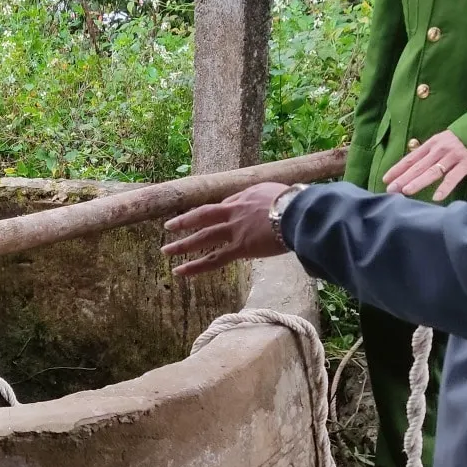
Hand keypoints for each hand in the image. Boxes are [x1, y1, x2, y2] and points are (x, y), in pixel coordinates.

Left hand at [162, 182, 290, 277]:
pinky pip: (213, 260)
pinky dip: (195, 267)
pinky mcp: (239, 248)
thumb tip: (287, 206)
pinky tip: (180, 272)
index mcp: (247, 196)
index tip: (211, 216)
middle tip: (168, 227)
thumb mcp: (285, 193)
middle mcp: (235, 211)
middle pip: (204, 216)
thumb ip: (278, 201)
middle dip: (185, 222)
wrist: (298, 212)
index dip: (217, 211)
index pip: (226, 204)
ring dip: (183, 245)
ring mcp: (234, 229)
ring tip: (166, 252)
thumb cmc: (300, 204)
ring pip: (203, 237)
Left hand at [383, 130, 466, 201]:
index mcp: (430, 144)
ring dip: (418, 182)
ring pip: (432, 172)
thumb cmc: (458, 141)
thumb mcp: (440, 142)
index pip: (410, 159)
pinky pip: (454, 177)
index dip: (397, 169)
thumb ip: (426, 154)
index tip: (385, 179)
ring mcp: (452, 157)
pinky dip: (445, 187)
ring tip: (406, 191)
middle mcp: (439, 150)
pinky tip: (436, 197)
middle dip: (403, 178)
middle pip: (418, 166)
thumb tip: (408, 167)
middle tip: (390, 190)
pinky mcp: (466, 164)